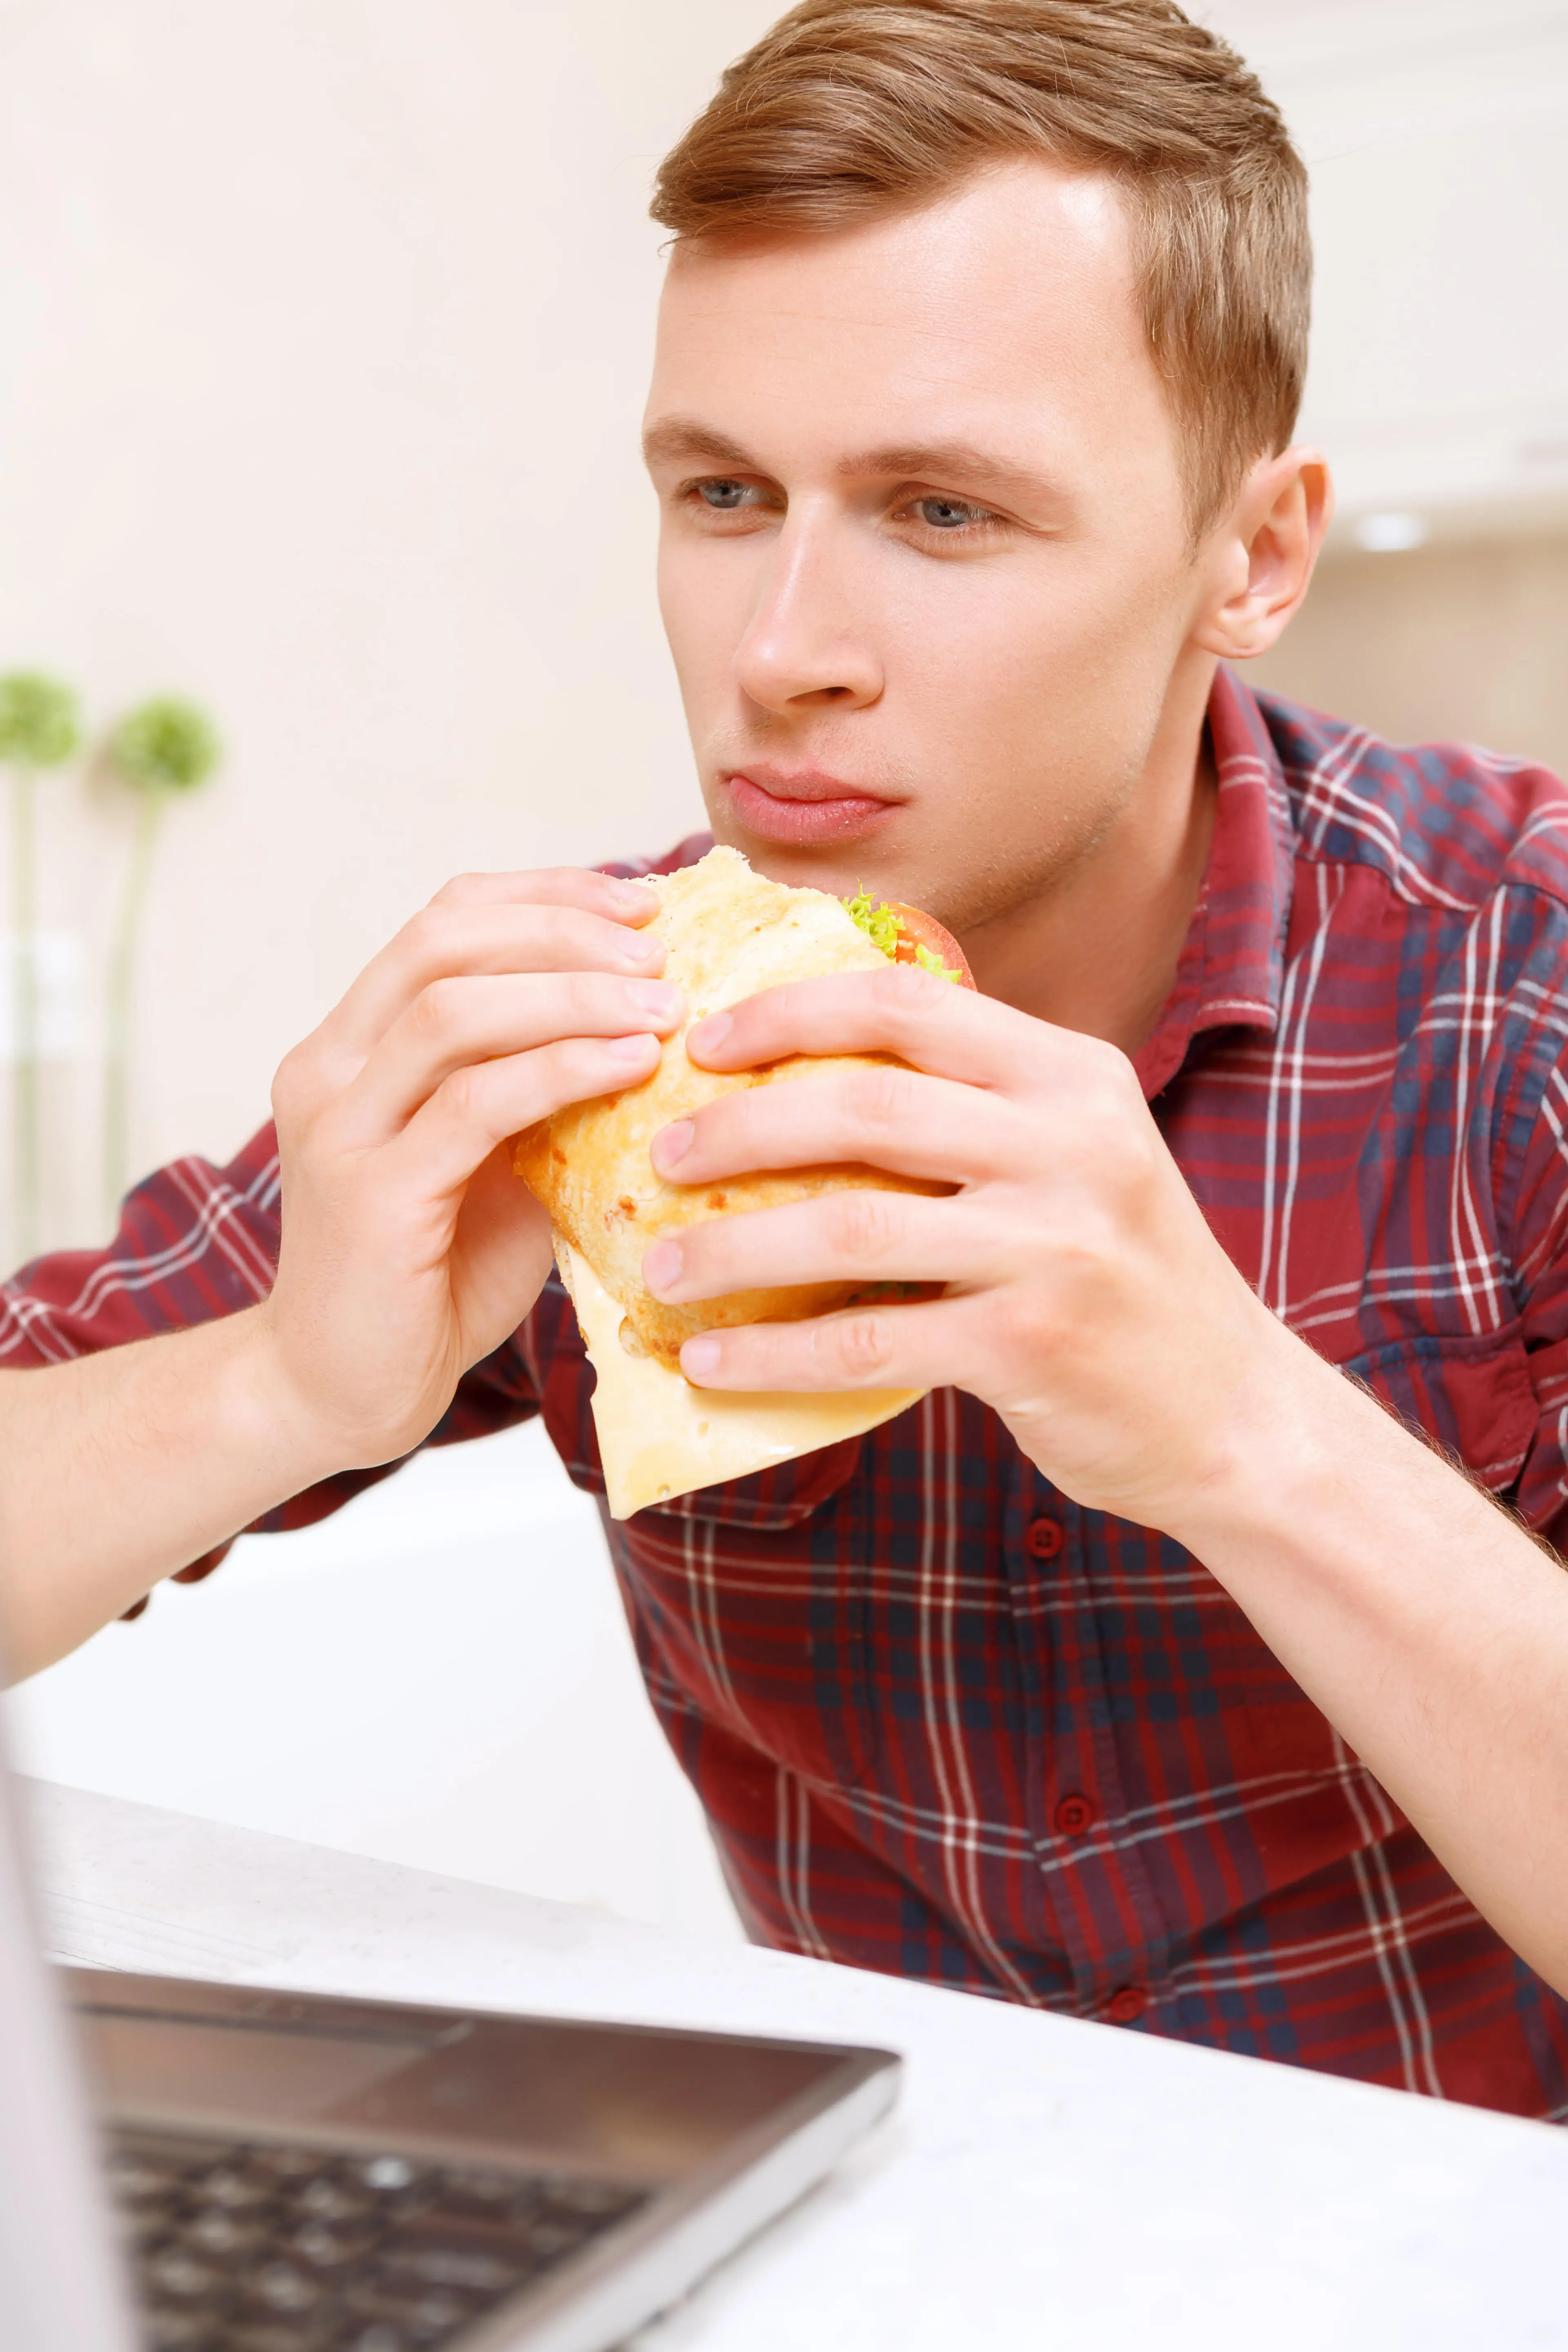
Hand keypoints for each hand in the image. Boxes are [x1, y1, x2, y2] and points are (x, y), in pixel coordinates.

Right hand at [258, 867, 682, 1469]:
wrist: (344, 1391)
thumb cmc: (434, 1276)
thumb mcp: (501, 1161)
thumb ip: (548, 1093)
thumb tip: (662, 1027)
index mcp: (352, 1044)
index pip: (443, 921)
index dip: (544, 894)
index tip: (640, 900)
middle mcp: (329, 1069)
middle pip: (443, 942)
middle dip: (563, 929)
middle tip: (659, 950)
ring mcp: (340, 1130)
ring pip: (453, 1013)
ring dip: (572, 994)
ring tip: (662, 1004)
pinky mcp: (370, 1198)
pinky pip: (474, 1106)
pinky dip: (561, 1070)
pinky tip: (631, 1065)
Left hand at [640, 961, 1289, 1537]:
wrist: (1234, 1414)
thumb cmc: (1123, 1278)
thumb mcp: (1074, 1157)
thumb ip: (971, 1110)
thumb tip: (798, 1083)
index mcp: (1071, 1076)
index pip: (906, 1003)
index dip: (788, 1010)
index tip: (701, 1040)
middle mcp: (1071, 1145)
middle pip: (861, 1107)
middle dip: (737, 1128)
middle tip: (660, 1156)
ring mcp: (1055, 1247)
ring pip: (849, 1225)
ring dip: (733, 1249)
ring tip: (660, 1271)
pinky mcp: (1031, 1347)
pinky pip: (870, 1340)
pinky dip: (776, 1352)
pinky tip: (713, 1361)